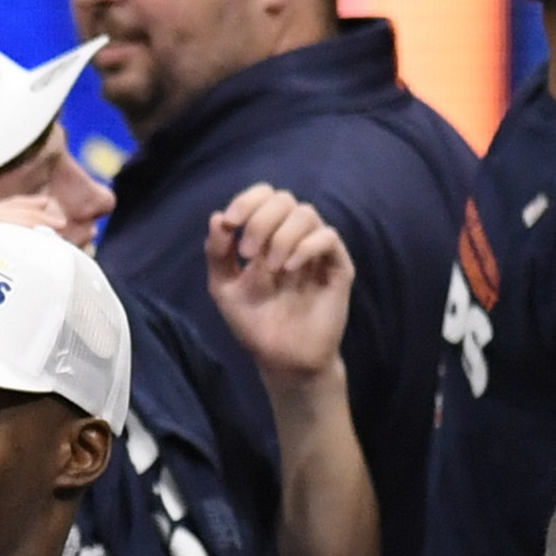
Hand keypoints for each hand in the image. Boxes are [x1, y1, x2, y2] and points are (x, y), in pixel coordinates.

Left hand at [205, 186, 355, 383]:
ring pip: (306, 213)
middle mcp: (294, 237)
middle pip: (284, 199)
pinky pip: (328, 237)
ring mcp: (317, 251)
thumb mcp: (224, 288)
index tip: (231, 223)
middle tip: (248, 255)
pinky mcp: (339, 267)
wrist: (282, 359)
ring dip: (282, 236)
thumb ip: (218, 253)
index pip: (264, 196)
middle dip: (261, 221)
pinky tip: (290, 269)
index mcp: (268, 235)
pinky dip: (305, 247)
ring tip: (271, 268)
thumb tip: (217, 217)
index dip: (247, 200)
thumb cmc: (255, 323)